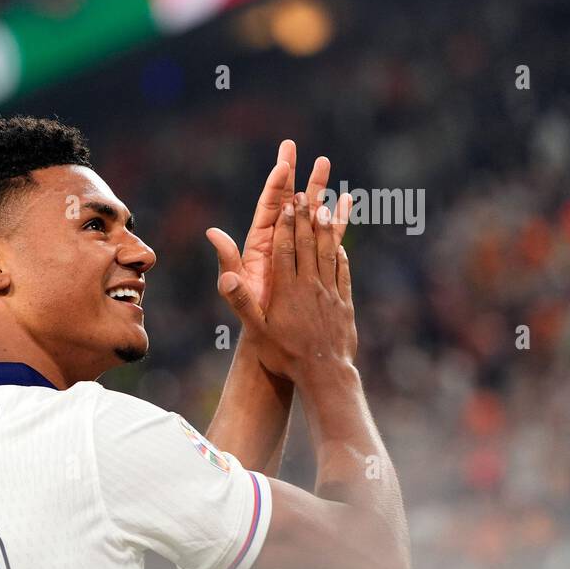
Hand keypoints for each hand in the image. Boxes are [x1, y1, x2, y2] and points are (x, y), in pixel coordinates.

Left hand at [206, 141, 337, 321]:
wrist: (271, 334)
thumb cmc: (250, 311)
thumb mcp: (236, 285)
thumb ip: (227, 259)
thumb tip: (212, 233)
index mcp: (259, 242)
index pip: (268, 206)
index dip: (274, 185)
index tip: (282, 163)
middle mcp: (277, 240)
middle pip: (286, 200)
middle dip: (291, 174)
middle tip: (292, 146)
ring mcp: (295, 247)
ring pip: (308, 211)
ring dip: (317, 188)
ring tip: (325, 162)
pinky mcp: (312, 259)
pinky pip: (326, 233)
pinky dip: (336, 216)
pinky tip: (346, 199)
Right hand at [221, 190, 357, 382]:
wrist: (324, 375)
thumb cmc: (284, 355)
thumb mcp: (256, 330)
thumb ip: (240, 300)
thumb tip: (226, 276)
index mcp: (287, 289)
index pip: (286, 249)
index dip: (286, 224)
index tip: (286, 201)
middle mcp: (310, 286)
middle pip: (308, 244)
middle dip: (305, 216)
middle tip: (304, 193)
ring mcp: (330, 293)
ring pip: (328, 253)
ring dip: (326, 228)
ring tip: (326, 205)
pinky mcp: (343, 304)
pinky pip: (342, 272)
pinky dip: (340, 255)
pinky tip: (339, 246)